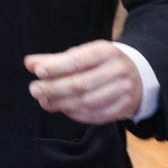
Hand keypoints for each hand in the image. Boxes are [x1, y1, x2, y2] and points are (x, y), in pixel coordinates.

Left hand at [25, 40, 142, 124]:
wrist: (138, 74)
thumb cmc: (101, 63)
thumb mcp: (82, 54)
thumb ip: (55, 60)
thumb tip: (29, 63)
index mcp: (106, 51)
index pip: (78, 60)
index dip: (56, 67)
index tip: (37, 71)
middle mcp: (117, 70)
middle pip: (81, 84)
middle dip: (54, 88)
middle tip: (35, 90)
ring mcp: (124, 90)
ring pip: (88, 102)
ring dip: (62, 104)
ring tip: (45, 101)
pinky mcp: (125, 107)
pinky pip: (97, 115)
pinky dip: (77, 115)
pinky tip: (63, 109)